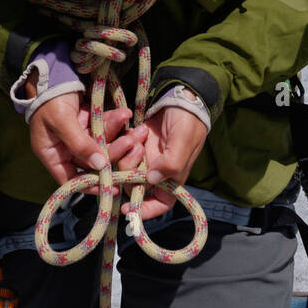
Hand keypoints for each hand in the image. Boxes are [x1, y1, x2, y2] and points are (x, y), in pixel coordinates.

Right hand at [27, 87, 147, 194]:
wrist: (51, 73)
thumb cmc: (50, 99)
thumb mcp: (62, 121)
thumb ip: (80, 143)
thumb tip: (100, 165)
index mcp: (53, 155)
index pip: (72, 180)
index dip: (91, 185)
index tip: (112, 186)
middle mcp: (66, 149)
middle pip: (93, 161)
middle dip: (113, 152)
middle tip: (130, 143)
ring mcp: (79, 136)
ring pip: (103, 143)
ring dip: (119, 135)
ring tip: (132, 126)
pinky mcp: (89, 123)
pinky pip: (105, 127)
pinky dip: (115, 121)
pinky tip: (126, 114)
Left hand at [121, 106, 207, 221]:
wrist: (182, 95)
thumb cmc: (189, 121)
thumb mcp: (183, 141)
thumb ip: (171, 162)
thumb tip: (152, 180)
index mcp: (171, 178)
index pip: (159, 204)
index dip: (144, 211)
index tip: (128, 209)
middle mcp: (155, 171)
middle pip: (133, 184)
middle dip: (130, 169)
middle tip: (137, 147)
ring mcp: (143, 156)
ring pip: (123, 165)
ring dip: (126, 150)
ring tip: (138, 135)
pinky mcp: (134, 141)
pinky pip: (119, 146)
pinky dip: (123, 137)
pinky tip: (135, 127)